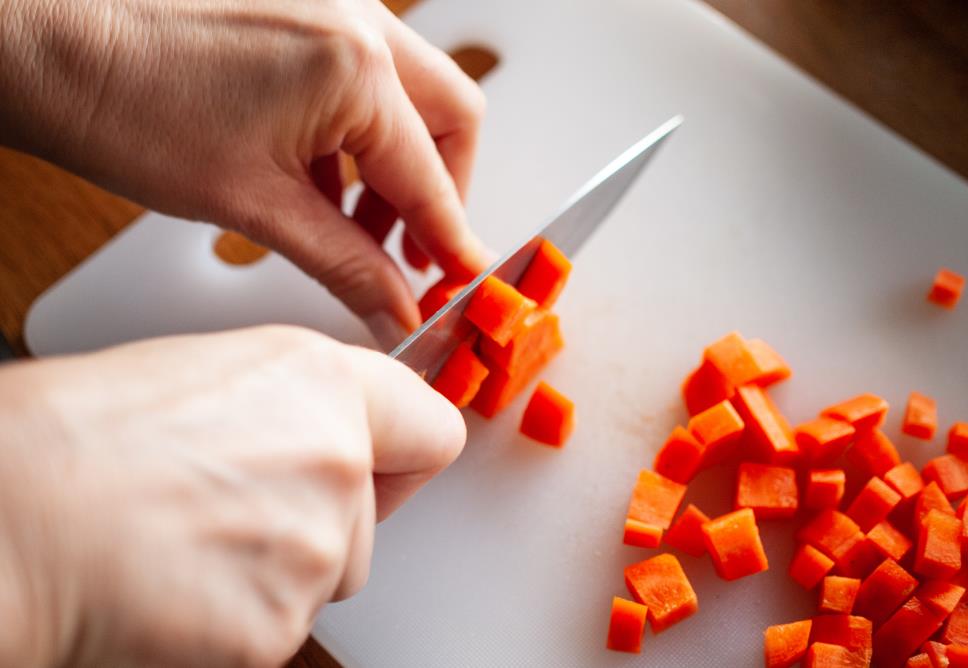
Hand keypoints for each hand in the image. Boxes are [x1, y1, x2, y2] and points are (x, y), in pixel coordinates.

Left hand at [0, 0, 489, 342]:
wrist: (43, 42)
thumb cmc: (123, 103)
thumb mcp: (253, 206)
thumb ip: (343, 263)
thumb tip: (393, 307)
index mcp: (356, 69)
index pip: (432, 175)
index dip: (451, 240)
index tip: (460, 282)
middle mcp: (358, 23)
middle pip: (448, 118)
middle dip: (440, 191)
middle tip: (415, 253)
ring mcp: (332, 7)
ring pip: (407, 97)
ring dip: (396, 166)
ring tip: (356, 228)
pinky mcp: (302, 10)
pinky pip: (363, 78)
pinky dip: (357, 137)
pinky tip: (322, 183)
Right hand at [0, 326, 464, 666]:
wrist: (8, 519)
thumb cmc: (77, 437)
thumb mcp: (212, 374)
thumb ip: (298, 403)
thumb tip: (333, 432)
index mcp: (322, 384)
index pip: (433, 430)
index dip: (405, 451)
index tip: (387, 463)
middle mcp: (337, 463)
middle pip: (371, 518)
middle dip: (322, 520)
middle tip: (234, 507)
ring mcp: (313, 552)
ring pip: (328, 576)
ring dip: (279, 571)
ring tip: (191, 543)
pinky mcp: (275, 629)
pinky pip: (281, 626)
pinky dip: (240, 617)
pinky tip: (180, 586)